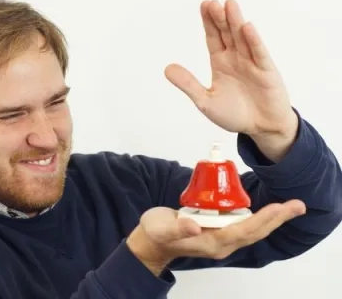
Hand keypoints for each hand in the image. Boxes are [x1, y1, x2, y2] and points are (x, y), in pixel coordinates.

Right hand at [126, 200, 305, 275]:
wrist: (153, 242)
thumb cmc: (156, 233)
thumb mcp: (161, 228)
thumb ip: (177, 228)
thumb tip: (194, 227)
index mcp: (210, 242)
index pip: (242, 231)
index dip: (262, 219)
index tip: (280, 208)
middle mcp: (221, 243)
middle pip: (255, 232)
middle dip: (277, 219)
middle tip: (297, 205)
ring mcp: (221, 239)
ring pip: (253, 230)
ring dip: (272, 219)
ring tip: (290, 207)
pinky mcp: (219, 232)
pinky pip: (245, 226)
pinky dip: (260, 218)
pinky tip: (269, 211)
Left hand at [164, 0, 296, 137]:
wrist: (261, 128)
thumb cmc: (236, 114)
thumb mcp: (205, 101)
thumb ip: (188, 84)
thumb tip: (168, 69)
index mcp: (221, 63)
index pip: (213, 38)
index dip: (208, 22)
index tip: (203, 6)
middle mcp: (236, 59)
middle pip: (226, 34)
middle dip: (219, 18)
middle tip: (211, 3)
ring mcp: (252, 63)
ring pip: (242, 39)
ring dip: (236, 22)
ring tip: (229, 5)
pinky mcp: (266, 72)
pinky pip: (259, 54)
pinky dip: (253, 41)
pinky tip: (246, 27)